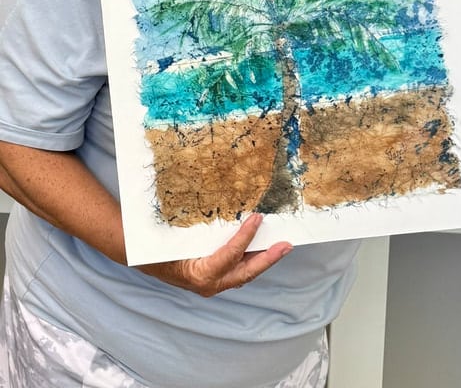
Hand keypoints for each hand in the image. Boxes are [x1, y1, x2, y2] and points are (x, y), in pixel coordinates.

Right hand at [137, 213, 291, 296]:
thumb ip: (197, 229)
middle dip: (269, 259)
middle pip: (246, 272)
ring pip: (243, 273)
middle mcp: (209, 284)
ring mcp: (212, 284)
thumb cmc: (158, 246)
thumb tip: (221, 209)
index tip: (257, 218)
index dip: (246, 236)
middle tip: (287, 244)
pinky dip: (247, 258)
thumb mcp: (176, 237)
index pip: (231, 255)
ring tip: (279, 245)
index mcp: (201, 274)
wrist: (142, 259)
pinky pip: (235, 270)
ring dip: (261, 259)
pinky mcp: (213, 279)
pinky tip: (257, 246)